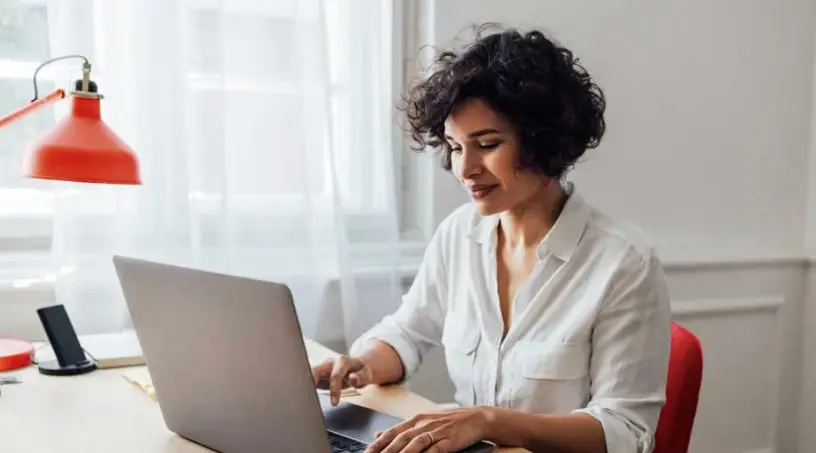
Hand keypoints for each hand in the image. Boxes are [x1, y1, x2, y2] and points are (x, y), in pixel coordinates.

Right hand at [311, 355, 373, 404]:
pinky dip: (306, 388)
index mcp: (342, 361)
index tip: (334, 403)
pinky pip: (309, 380)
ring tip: (304, 399)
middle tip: (309, 399)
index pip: (335, 375)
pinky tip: (305, 398)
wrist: (358, 368)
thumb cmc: (361, 371)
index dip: (334, 389)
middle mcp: (329, 362)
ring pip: (309, 374)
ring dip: (306, 386)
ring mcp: (322, 367)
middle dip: (311, 383)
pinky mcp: (317, 375)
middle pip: (316, 370)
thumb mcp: (366, 374)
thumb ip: (360, 377)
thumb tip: (352, 378)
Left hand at [365, 407, 490, 452]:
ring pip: (415, 444)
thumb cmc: (449, 422)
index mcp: (415, 419)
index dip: (378, 443)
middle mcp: (423, 424)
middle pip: (401, 439)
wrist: (476, 418)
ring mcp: (436, 431)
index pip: (392, 432)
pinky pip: (435, 450)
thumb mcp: (423, 421)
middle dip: (386, 451)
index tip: (367, 452)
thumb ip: (401, 429)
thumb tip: (379, 434)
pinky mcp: (449, 440)